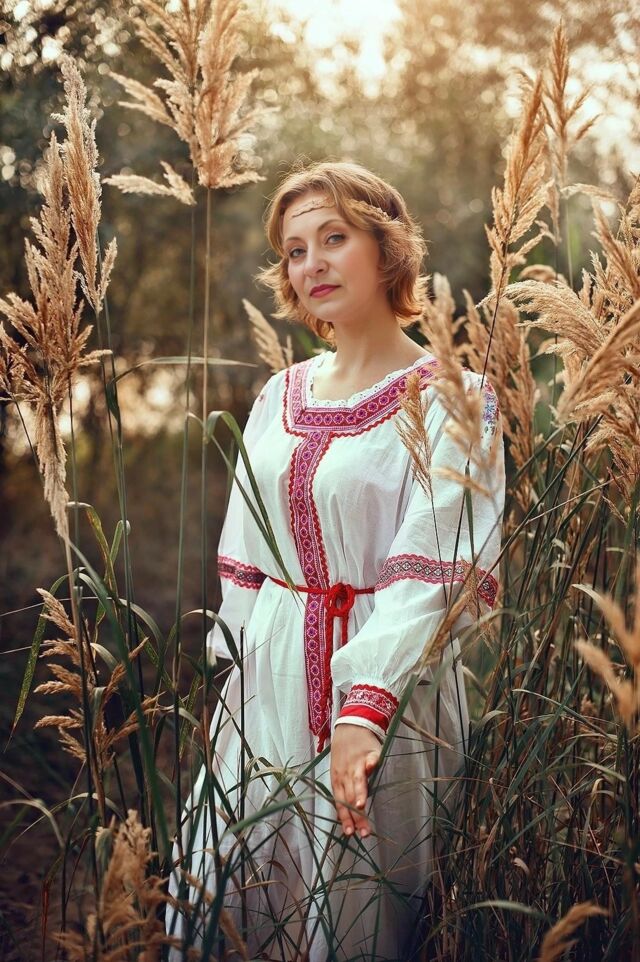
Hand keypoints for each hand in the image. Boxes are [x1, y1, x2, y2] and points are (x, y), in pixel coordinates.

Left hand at [329, 724, 380, 838]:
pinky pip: (371, 757)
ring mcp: (357, 762)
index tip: (350, 834)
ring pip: (358, 779)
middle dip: (357, 816)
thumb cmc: (346, 755)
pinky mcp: (370, 752)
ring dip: (360, 792)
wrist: (351, 726)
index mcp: (338, 780)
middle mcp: (346, 773)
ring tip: (362, 805)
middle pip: (351, 797)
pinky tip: (373, 766)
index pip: (341, 803)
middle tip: (364, 833)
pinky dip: (372, 762)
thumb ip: (345, 792)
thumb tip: (347, 817)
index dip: (345, 818)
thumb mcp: (340, 773)